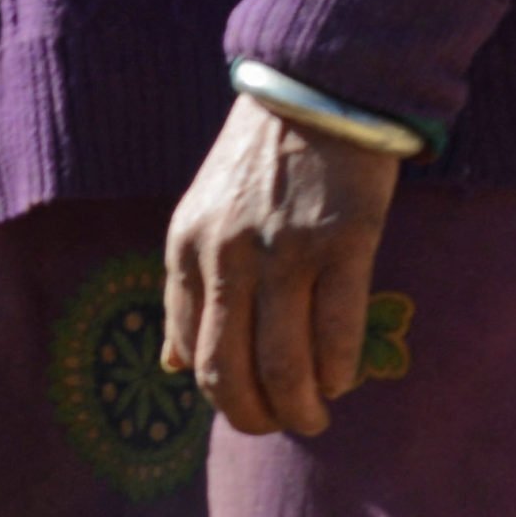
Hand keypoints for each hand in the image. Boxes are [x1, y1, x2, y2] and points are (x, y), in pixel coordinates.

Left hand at [162, 94, 403, 438]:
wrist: (319, 90)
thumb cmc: (262, 159)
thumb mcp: (201, 217)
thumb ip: (188, 290)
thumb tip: (171, 366)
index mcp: (185, 249)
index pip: (189, 351)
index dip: (218, 394)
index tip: (246, 404)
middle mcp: (226, 256)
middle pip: (227, 371)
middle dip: (252, 417)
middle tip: (278, 426)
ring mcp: (284, 252)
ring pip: (282, 364)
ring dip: (299, 408)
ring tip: (313, 418)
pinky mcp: (344, 243)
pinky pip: (337, 333)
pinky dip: (338, 371)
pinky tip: (342, 380)